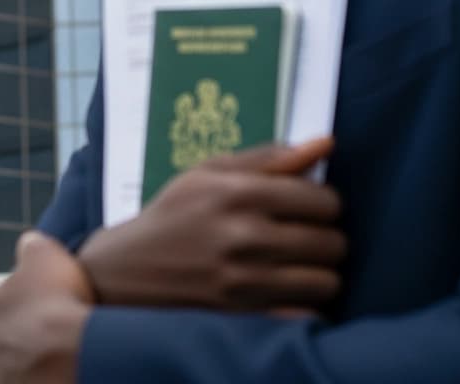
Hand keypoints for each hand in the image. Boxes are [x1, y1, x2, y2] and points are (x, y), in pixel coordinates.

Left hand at [0, 232, 93, 383]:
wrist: (78, 350)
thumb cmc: (61, 301)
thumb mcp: (47, 254)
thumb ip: (32, 246)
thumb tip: (28, 242)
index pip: (3, 306)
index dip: (30, 306)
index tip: (53, 308)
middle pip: (5, 342)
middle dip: (25, 341)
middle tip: (57, 338)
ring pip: (14, 370)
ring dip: (32, 366)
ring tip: (62, 361)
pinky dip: (41, 381)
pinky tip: (61, 375)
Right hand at [78, 138, 345, 314]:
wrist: (127, 269)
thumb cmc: (174, 214)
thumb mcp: (209, 174)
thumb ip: (269, 158)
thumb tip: (327, 143)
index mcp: (238, 193)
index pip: (325, 201)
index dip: (323, 204)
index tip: (306, 209)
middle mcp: (245, 237)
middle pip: (333, 243)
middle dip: (324, 239)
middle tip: (299, 239)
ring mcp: (245, 281)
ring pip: (327, 281)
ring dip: (318, 274)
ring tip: (296, 266)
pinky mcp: (243, 316)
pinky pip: (307, 314)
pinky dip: (304, 305)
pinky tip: (285, 292)